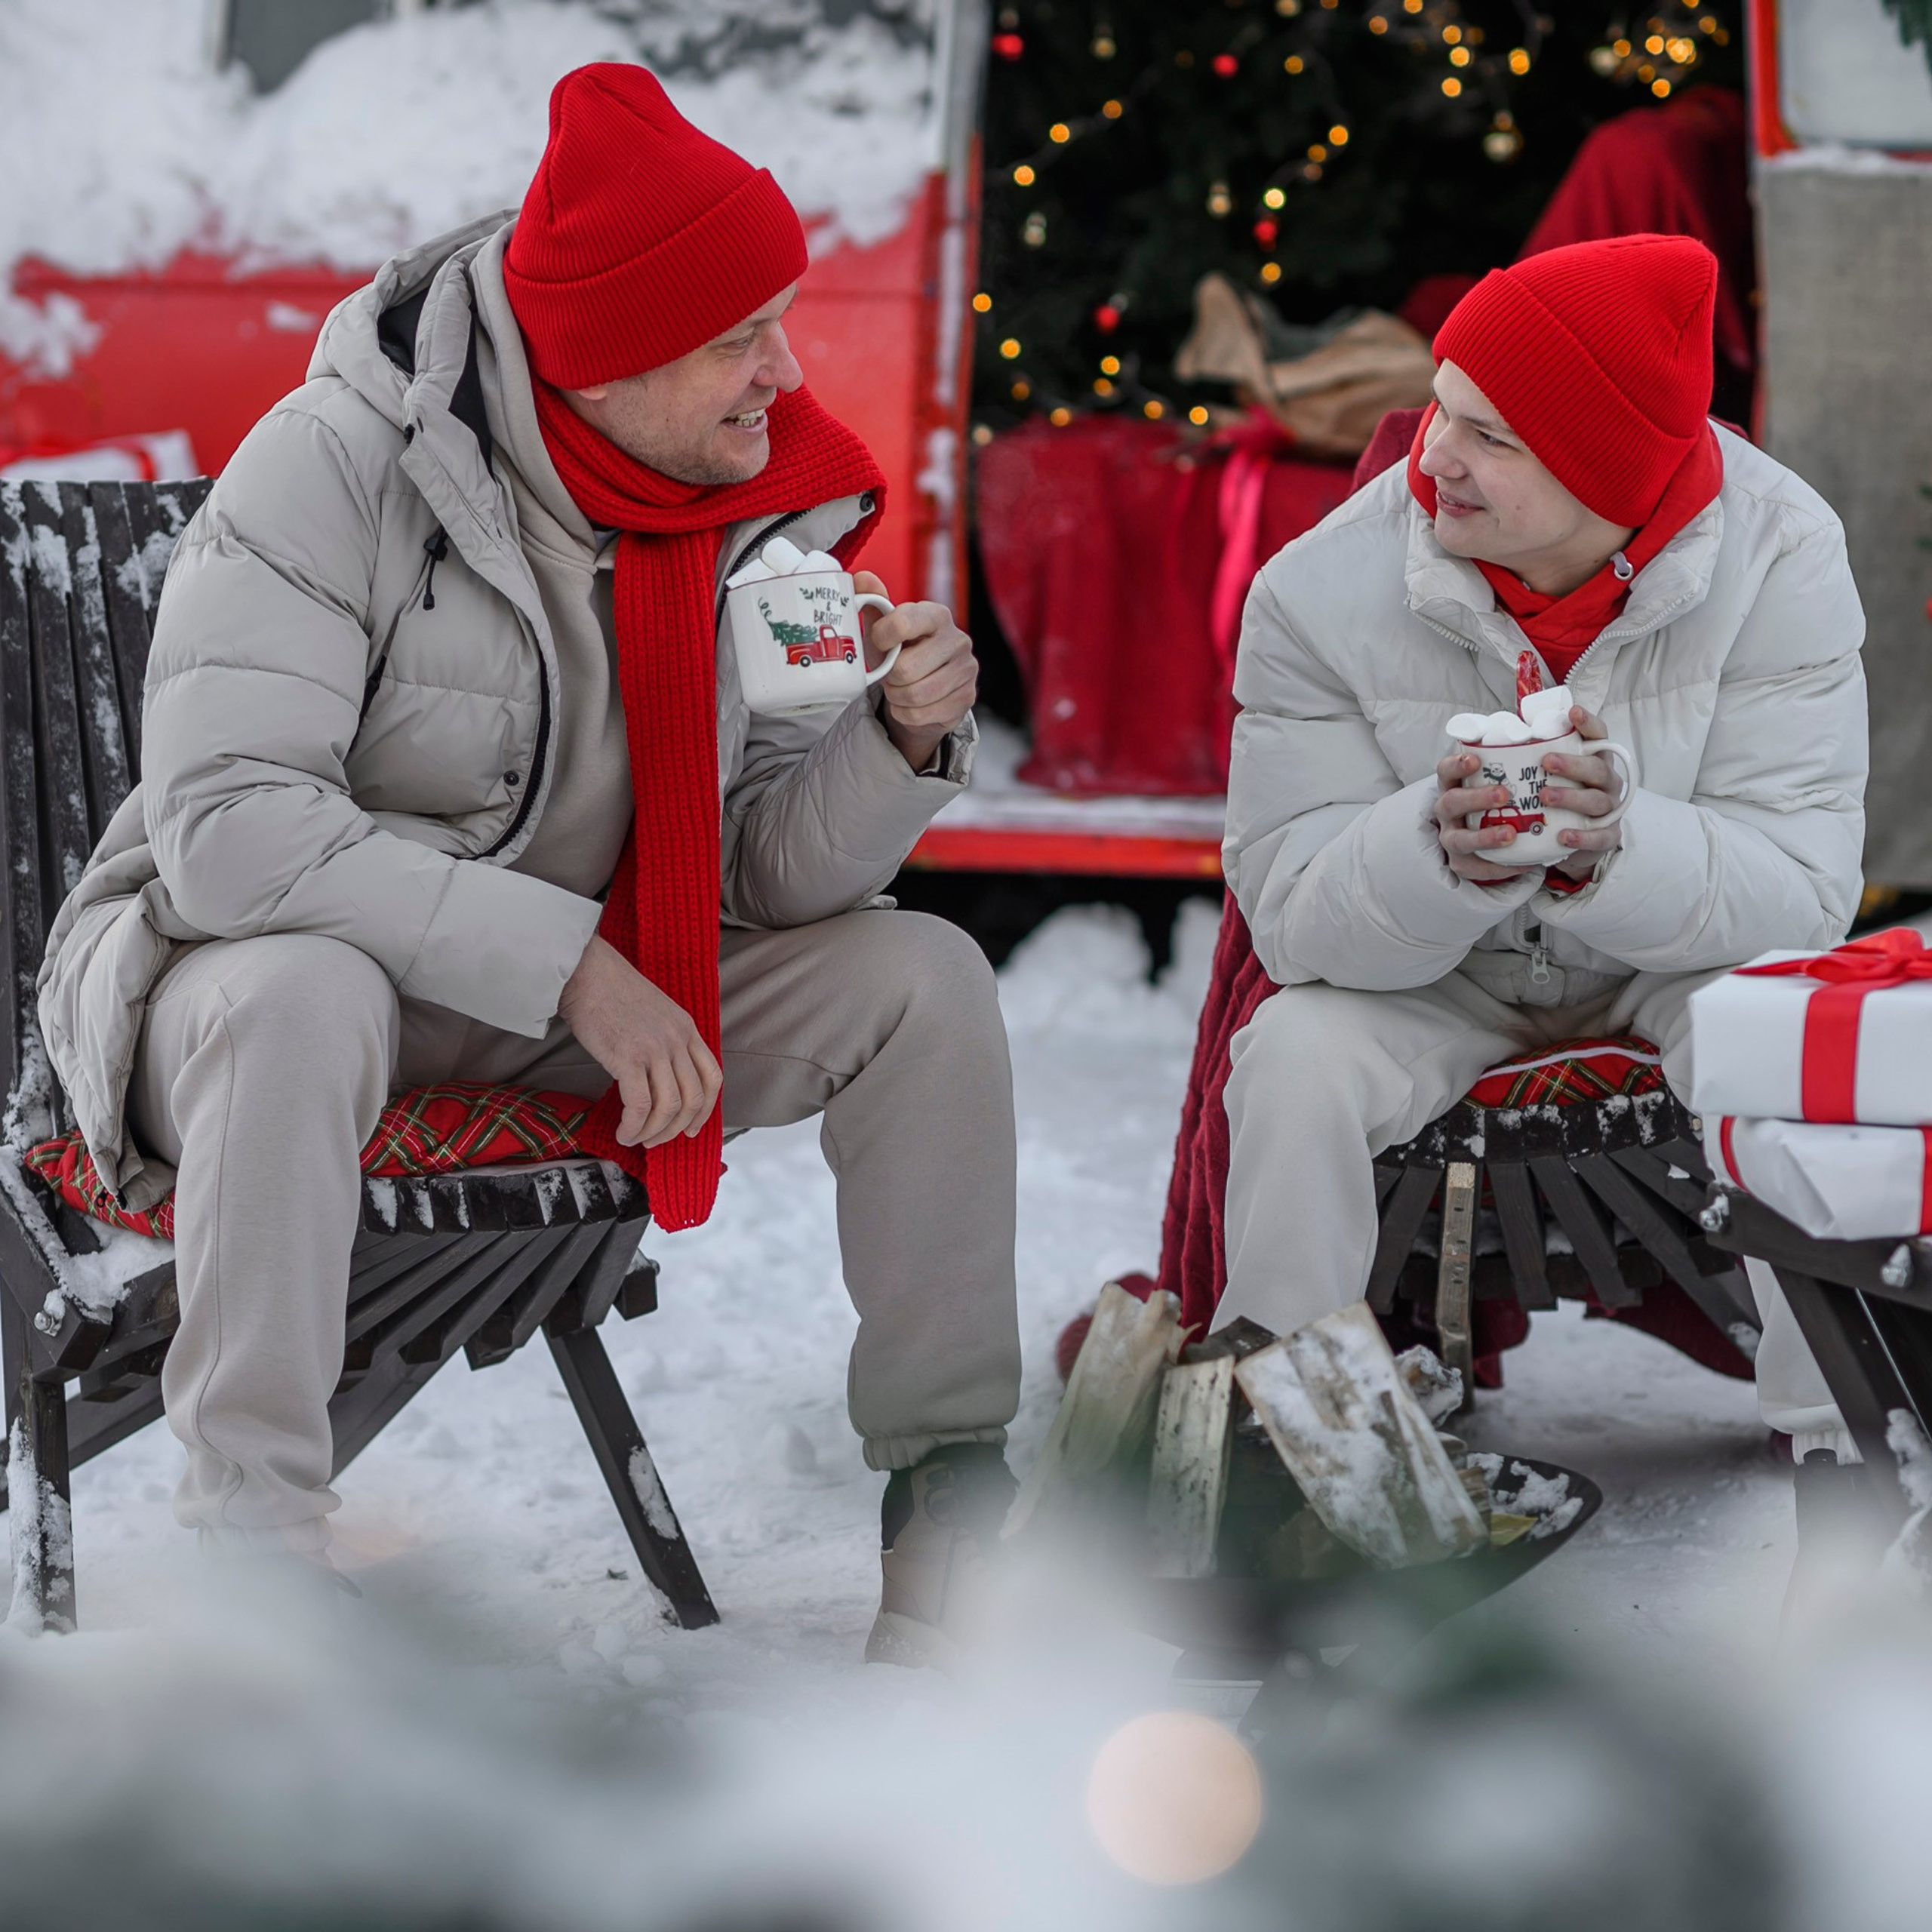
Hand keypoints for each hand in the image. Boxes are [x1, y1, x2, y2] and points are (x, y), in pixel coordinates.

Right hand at [557, 935, 721, 1147]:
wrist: (584, 971)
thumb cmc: (610, 991)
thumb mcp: (656, 1012)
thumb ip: (666, 1040)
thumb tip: (660, 1077)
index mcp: (686, 1028)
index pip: (712, 1077)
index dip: (705, 1110)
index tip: (690, 1127)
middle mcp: (677, 1040)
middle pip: (693, 1098)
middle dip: (676, 1128)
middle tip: (657, 1140)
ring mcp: (655, 1049)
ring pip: (669, 1106)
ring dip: (653, 1132)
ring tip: (635, 1138)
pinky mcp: (628, 1057)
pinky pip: (639, 1106)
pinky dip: (634, 1127)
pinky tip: (623, 1132)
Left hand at [852, 570, 977, 770]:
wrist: (927, 689)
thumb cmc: (901, 653)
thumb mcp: (883, 629)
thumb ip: (871, 602)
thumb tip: (861, 578)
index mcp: (936, 615)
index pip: (903, 623)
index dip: (881, 638)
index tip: (879, 643)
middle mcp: (957, 640)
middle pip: (906, 669)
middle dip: (889, 678)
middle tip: (890, 675)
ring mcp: (966, 670)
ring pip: (915, 695)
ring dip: (897, 697)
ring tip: (899, 689)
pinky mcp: (966, 698)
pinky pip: (922, 714)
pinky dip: (906, 714)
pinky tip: (910, 704)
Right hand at [1434, 749, 1528, 882]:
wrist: (1487, 841)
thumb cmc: (1497, 803)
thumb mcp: (1497, 781)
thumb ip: (1514, 764)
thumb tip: (1552, 737)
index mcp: (1453, 786)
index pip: (1445, 771)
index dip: (1457, 765)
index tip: (1476, 759)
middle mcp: (1447, 813)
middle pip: (1451, 803)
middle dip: (1476, 798)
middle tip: (1503, 794)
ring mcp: (1451, 838)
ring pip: (1459, 839)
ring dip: (1484, 836)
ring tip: (1510, 834)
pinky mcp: (1462, 863)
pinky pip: (1476, 868)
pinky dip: (1500, 867)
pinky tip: (1524, 862)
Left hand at [1540, 704, 1625, 879]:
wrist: (1576, 840)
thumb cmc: (1560, 797)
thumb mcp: (1553, 775)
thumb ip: (1536, 756)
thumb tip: (1492, 739)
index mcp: (1594, 760)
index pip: (1598, 736)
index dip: (1588, 723)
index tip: (1573, 712)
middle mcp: (1606, 781)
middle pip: (1597, 768)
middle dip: (1572, 764)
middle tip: (1546, 761)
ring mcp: (1609, 808)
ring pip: (1596, 800)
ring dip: (1571, 797)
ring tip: (1545, 796)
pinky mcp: (1608, 835)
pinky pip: (1599, 836)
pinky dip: (1582, 836)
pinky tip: (1563, 835)